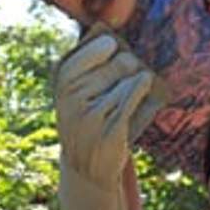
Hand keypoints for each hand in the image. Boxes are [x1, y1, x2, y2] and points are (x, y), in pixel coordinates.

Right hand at [52, 30, 165, 209]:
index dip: (103, 47)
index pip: (88, 52)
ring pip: (130, 81)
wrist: (86, 170)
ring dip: (137, 81)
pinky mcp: (111, 130)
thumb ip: (88, 69)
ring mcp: (92, 116)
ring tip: (137, 85)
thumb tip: (112, 39)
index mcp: (63, 86)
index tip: (112, 45)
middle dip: (127, 64)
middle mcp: (74, 100)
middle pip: (117, 64)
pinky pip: (135, 98)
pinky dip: (143, 90)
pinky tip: (147, 85)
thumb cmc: (86, 124)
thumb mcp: (76, 97)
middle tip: (129, 67)